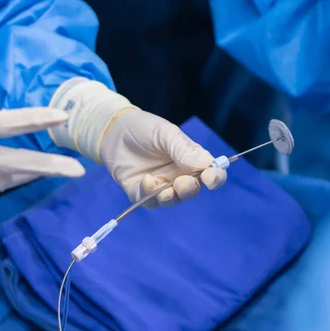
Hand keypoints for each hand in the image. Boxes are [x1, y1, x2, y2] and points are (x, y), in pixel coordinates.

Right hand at [0, 39, 84, 198]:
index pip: (6, 123)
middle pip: (18, 163)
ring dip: (38, 174)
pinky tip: (31, 175)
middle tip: (79, 169)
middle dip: (50, 166)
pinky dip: (16, 180)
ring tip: (64, 170)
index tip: (62, 116)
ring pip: (11, 179)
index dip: (37, 119)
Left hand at [100, 108, 226, 207]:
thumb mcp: (166, 133)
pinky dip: (150, 194)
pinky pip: (150, 202)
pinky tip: (146, 180)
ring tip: (164, 189)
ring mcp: (161, 186)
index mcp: (191, 160)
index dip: (215, 179)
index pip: (211, 174)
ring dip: (171, 197)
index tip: (211, 178)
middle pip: (192, 190)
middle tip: (182, 182)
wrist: (114, 130)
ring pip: (173, 200)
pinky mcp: (142, 193)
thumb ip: (184, 149)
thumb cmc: (144, 128)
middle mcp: (179, 176)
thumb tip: (206, 163)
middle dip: (190, 189)